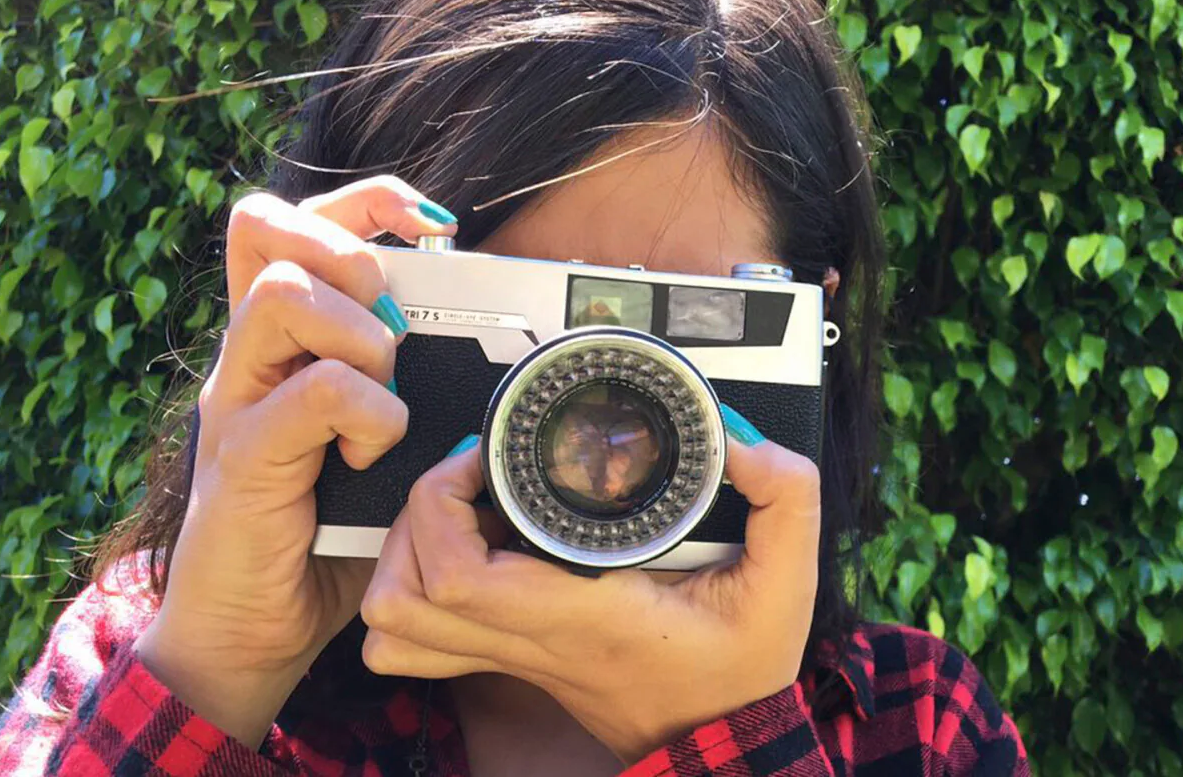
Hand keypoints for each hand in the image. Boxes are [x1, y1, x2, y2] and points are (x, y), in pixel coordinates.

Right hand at [135, 175, 456, 746]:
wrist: (249, 632)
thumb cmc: (321, 538)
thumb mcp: (376, 446)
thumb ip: (409, 393)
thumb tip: (495, 354)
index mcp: (279, 346)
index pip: (289, 225)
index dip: (362, 200)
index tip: (432, 222)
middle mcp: (248, 359)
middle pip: (263, 230)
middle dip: (347, 244)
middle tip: (390, 309)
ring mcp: (238, 402)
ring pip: (284, 297)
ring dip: (361, 331)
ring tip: (386, 386)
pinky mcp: (245, 458)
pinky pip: (314, 392)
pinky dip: (366, 411)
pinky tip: (373, 450)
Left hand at [358, 430, 820, 762]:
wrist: (725, 742)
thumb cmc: (742, 672)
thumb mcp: (786, 583)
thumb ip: (783, 499)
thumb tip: (738, 441)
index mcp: (583, 616)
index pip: (460, 576)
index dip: (444, 501)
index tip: (488, 454)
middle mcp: (533, 640)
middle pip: (405, 597)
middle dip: (417, 514)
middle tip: (472, 470)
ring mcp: (514, 657)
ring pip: (396, 626)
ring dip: (407, 556)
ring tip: (459, 505)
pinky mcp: (514, 660)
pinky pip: (421, 642)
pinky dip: (420, 591)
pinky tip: (469, 548)